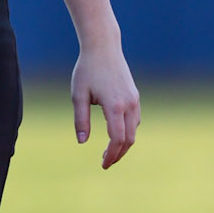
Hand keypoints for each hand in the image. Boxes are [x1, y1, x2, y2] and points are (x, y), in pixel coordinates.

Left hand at [71, 42, 139, 168]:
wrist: (103, 47)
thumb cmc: (87, 70)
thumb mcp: (78, 95)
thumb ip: (80, 119)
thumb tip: (82, 142)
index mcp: (114, 105)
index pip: (117, 138)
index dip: (111, 155)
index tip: (103, 165)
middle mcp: (128, 104)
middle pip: (129, 138)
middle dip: (118, 154)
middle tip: (105, 163)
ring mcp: (134, 99)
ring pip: (134, 130)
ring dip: (124, 144)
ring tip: (109, 151)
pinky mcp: (134, 96)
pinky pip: (135, 120)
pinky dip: (127, 131)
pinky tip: (115, 134)